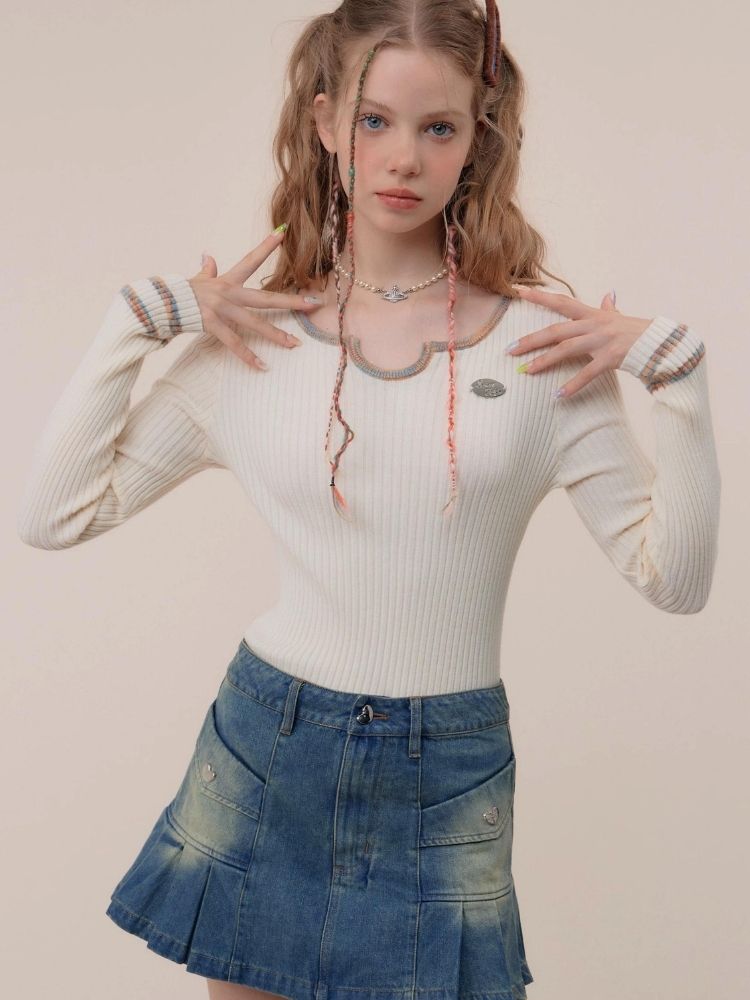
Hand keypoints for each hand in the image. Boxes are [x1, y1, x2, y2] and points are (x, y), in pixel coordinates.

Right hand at [188, 228, 321, 370]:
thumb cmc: (180, 293)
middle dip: (292, 301)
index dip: (267, 245)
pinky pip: (234, 344)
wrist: (160, 303)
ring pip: (255, 323)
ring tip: (295, 345)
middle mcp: (228, 293)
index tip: (283, 232)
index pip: (251, 259)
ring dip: (277, 335)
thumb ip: (207, 270)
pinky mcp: (213, 325)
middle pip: (266, 297)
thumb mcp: (197, 279)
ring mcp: (222, 309)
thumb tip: (208, 255)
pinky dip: (249, 357)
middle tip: (314, 304)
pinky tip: (263, 367)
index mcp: (227, 280)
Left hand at [506, 285, 652, 397]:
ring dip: (545, 361)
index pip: (562, 302)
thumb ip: (610, 307)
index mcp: (594, 314)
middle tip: (509, 349)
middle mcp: (595, 324)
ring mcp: (603, 341)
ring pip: (567, 349)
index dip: (539, 297)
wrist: (662, 343)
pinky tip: (558, 395)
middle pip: (556, 330)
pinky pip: (588, 373)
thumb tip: (608, 294)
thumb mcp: (621, 317)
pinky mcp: (611, 358)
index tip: (517, 291)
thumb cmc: (639, 331)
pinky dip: (573, 385)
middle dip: (531, 339)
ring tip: (527, 371)